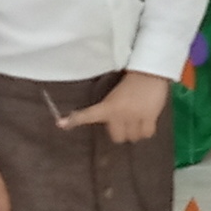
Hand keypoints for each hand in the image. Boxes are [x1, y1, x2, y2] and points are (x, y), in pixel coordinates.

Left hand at [59, 68, 174, 145]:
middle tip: (126, 122)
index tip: (61, 124)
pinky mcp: (149, 117)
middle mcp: (119, 114)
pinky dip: (146, 131)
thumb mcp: (115, 95)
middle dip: (121, 131)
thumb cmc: (132, 83)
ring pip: (133, 137)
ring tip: (138, 120)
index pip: (89, 115)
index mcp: (108, 106)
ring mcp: (134, 116)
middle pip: (117, 137)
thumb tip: (111, 122)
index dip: (75, 120)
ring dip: (135, 132)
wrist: (149, 73)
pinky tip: (146, 122)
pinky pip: (146, 134)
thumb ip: (111, 109)